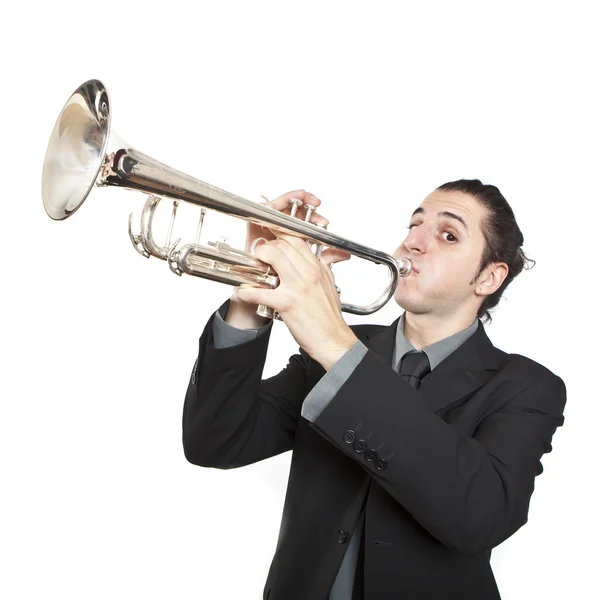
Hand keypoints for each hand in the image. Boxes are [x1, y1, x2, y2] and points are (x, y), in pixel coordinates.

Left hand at [226, 189, 324, 328]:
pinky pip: (260, 292)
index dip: (280, 236)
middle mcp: (309, 273)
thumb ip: (324, 269)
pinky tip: (241, 293)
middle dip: (266, 247)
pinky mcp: (287, 303)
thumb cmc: (330, 318)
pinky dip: (246, 292)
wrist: (334, 340)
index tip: (270, 238)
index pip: (298, 240)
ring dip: (257, 259)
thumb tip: (320, 259)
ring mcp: (298, 287)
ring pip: (273, 257)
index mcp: (318, 268)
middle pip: (283, 244)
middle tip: (258, 255)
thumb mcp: (330, 286)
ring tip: (252, 267)